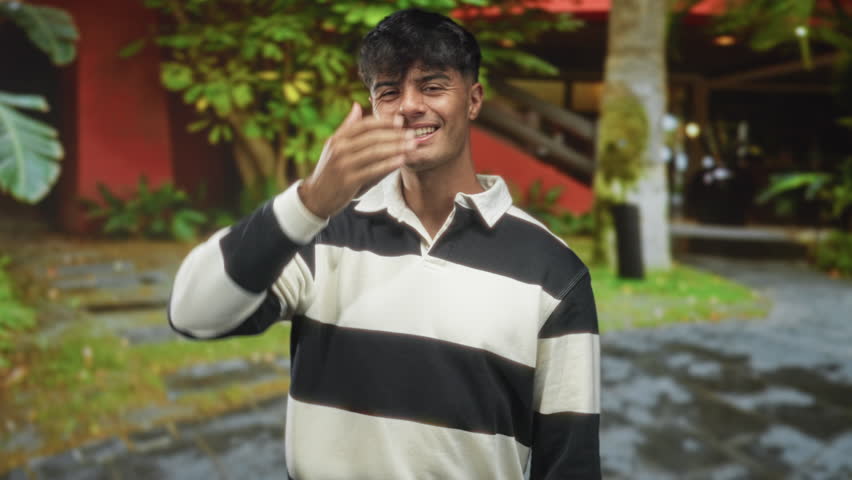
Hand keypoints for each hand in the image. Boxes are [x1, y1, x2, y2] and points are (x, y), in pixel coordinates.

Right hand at [299, 103, 414, 218]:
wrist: (315, 197)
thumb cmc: (330, 170)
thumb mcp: (335, 146)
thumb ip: (347, 127)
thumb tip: (357, 105)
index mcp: (338, 138)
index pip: (364, 124)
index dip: (384, 122)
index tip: (400, 121)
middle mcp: (339, 149)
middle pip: (372, 137)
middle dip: (395, 135)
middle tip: (412, 134)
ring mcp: (343, 165)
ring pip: (375, 152)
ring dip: (396, 148)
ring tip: (412, 146)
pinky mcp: (349, 181)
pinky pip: (373, 170)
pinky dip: (389, 164)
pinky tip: (401, 160)